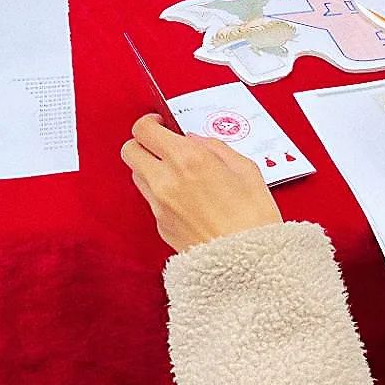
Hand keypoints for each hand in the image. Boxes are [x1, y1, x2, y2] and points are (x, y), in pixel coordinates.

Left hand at [121, 115, 282, 252]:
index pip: (144, 130)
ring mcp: (159, 205)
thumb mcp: (245, 169)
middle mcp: (166, 180)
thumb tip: (196, 141)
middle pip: (130, 151)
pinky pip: (150, 199)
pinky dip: (161, 192)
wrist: (250, 263)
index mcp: (187, 159)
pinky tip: (185, 197)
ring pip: (137, 175)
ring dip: (150, 168)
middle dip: (143, 143)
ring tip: (176, 172)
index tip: (160, 123)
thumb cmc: (254, 218)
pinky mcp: (160, 225)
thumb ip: (215, 147)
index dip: (149, 122)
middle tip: (162, 144)